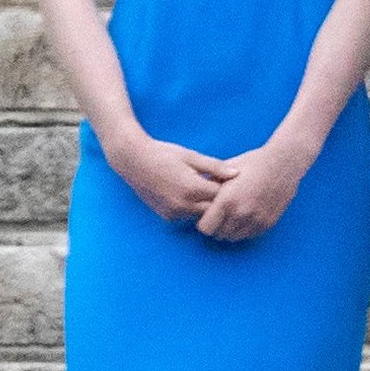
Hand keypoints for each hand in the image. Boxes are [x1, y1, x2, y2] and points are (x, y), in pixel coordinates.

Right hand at [107, 130, 230, 221]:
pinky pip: (187, 216)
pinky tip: (191, 195)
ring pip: (201, 215)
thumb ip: (215, 167)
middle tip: (221, 187)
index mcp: (192, 188)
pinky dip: (193, 208)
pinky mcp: (167, 217)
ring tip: (206, 190)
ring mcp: (174, 213)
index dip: (228, 188)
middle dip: (219, 201)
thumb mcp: (191, 156)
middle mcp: (183, 205)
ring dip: (206, 206)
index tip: (231, 181)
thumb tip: (237, 173)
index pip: (221, 196)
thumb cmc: (163, 153)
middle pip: (213, 210)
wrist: (132, 161)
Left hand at [196, 143, 306, 242]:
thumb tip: (196, 190)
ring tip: (233, 215)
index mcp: (227, 200)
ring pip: (234, 237)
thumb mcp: (227, 169)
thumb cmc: (253, 162)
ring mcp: (255, 220)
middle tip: (220, 214)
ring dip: (231, 229)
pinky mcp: (268, 223)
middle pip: (218, 235)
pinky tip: (246, 216)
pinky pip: (249, 235)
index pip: (205, 228)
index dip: (204, 222)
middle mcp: (240, 213)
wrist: (283, 163)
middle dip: (217, 226)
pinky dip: (245, 229)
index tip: (207, 214)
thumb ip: (210, 182)